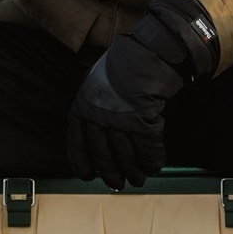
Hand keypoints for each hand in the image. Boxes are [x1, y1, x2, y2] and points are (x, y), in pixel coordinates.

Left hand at [68, 0, 219, 189]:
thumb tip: (102, 134)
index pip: (77, 143)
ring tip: (139, 178)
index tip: (88, 176)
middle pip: (103, 154)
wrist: (148, 49)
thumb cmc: (125, 63)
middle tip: (118, 184)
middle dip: (112, 173)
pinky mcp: (142, 119)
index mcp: (83, 105)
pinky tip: (155, 165)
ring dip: (134, 170)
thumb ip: (95, 107)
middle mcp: (98, 114)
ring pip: (126, 155)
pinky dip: (152, 159)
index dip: (82, 162)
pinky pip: (147, 147)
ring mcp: (119, 118)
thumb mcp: (96, 82)